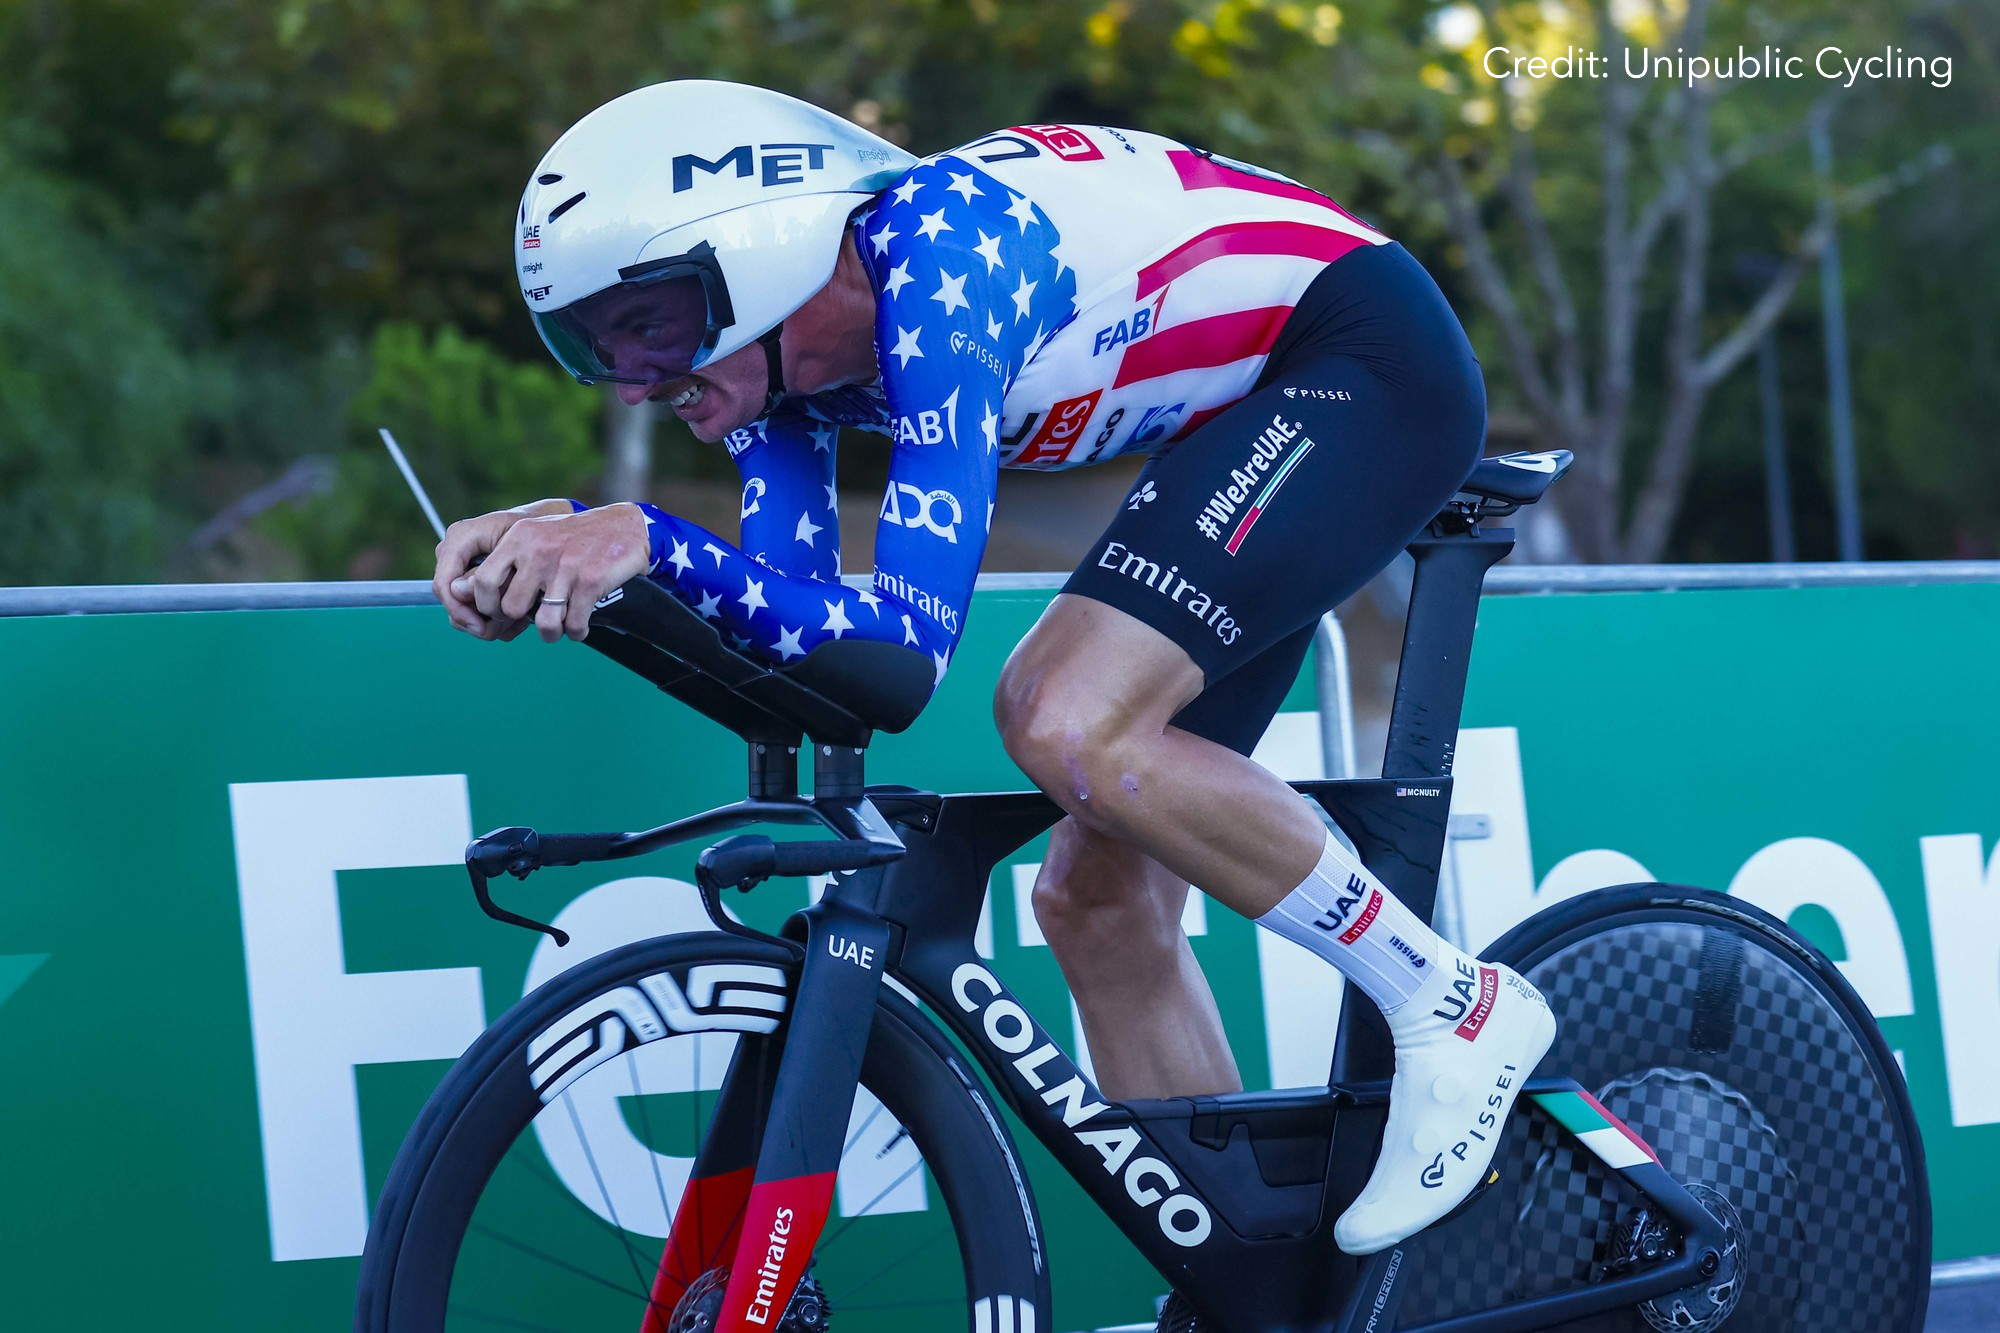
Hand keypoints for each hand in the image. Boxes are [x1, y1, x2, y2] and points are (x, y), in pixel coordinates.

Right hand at [434, 502, 555, 636]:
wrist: (547, 529)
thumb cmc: (534, 534)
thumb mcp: (516, 550)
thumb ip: (487, 571)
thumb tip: (458, 591)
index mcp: (460, 538)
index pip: (443, 584)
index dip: (458, 610)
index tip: (481, 627)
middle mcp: (454, 554)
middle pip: (452, 602)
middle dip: (479, 619)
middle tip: (508, 625)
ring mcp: (461, 569)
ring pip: (463, 612)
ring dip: (490, 623)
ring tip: (517, 622)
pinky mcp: (472, 584)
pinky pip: (475, 611)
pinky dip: (496, 622)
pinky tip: (519, 621)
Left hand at [449, 503, 652, 642]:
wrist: (624, 527)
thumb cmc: (572, 539)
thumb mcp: (534, 539)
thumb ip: (501, 563)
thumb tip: (457, 590)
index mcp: (519, 538)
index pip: (484, 582)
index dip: (487, 607)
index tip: (500, 613)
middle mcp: (538, 550)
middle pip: (511, 608)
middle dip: (521, 621)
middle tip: (534, 618)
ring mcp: (565, 566)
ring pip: (544, 623)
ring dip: (552, 633)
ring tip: (558, 628)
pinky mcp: (591, 580)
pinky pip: (574, 624)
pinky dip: (577, 632)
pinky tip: (580, 625)